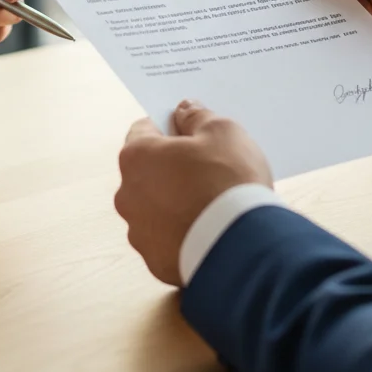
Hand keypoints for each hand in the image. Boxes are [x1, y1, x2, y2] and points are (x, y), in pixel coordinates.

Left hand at [115, 100, 272, 286]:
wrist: (243, 247)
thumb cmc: (229, 181)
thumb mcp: (222, 131)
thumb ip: (197, 116)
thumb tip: (184, 110)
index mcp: (137, 157)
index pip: (144, 130)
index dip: (169, 127)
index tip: (192, 134)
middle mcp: (128, 194)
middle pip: (148, 170)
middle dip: (172, 167)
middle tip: (208, 169)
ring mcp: (139, 232)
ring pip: (155, 206)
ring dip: (175, 201)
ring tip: (212, 203)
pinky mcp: (155, 261)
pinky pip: (167, 238)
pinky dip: (183, 232)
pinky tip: (209, 229)